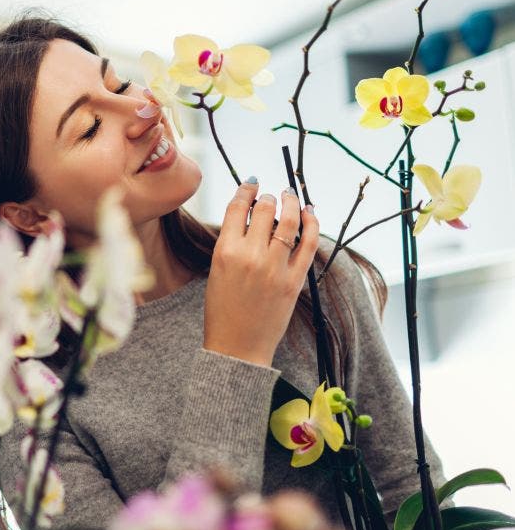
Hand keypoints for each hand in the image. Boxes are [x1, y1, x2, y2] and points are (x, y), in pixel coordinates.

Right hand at [203, 178, 319, 366]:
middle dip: (268, 197)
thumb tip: (249, 215)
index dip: (246, 189)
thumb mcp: (217, 271)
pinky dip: (312, 223)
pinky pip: (308, 243)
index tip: (251, 183)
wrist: (237, 346)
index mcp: (225, 251)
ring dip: (290, 202)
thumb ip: (232, 242)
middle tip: (270, 196)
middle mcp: (250, 256)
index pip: (236, 207)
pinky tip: (310, 212)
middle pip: (263, 209)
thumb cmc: (222, 310)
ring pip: (288, 220)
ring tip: (290, 196)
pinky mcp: (294, 280)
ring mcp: (275, 267)